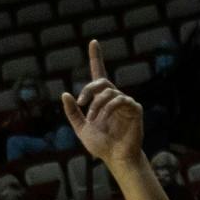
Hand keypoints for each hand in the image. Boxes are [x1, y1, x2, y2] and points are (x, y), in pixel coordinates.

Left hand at [61, 41, 144, 168]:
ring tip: (94, 120)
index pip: (99, 74)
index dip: (96, 58)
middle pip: (101, 81)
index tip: (93, 42)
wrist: (115, 157)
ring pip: (108, 92)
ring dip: (96, 106)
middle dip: (88, 90)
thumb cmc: (100, 144)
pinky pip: (120, 100)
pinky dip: (108, 109)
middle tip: (81, 103)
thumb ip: (73, 113)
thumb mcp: (80, 128)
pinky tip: (104, 120)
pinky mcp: (135, 109)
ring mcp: (126, 102)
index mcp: (101, 100)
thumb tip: (65, 94)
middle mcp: (114, 97)